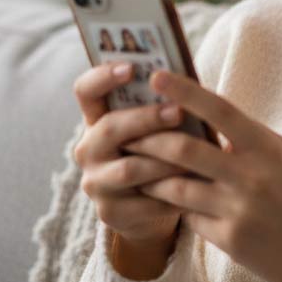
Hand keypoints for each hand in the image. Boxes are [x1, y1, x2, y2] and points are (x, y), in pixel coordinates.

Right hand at [71, 61, 194, 247]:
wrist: (151, 207)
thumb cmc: (161, 151)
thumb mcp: (155, 127)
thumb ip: (160, 105)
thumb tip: (183, 82)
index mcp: (96, 119)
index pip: (85, 90)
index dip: (103, 77)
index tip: (132, 67)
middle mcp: (88, 150)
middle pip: (109, 129)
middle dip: (146, 119)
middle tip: (178, 112)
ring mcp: (95, 183)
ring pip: (129, 169)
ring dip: (164, 160)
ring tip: (195, 153)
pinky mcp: (110, 213)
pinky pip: (144, 201)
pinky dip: (172, 193)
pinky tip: (195, 186)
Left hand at [128, 68, 281, 281]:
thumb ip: (248, 135)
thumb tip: (207, 113)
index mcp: (265, 148)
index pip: (219, 110)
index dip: (185, 92)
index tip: (156, 77)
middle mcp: (251, 176)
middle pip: (185, 151)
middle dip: (149, 139)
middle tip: (127, 131)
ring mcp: (238, 209)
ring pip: (176, 188)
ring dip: (151, 176)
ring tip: (134, 166)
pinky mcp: (228, 239)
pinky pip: (188, 217)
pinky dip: (173, 206)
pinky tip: (162, 199)